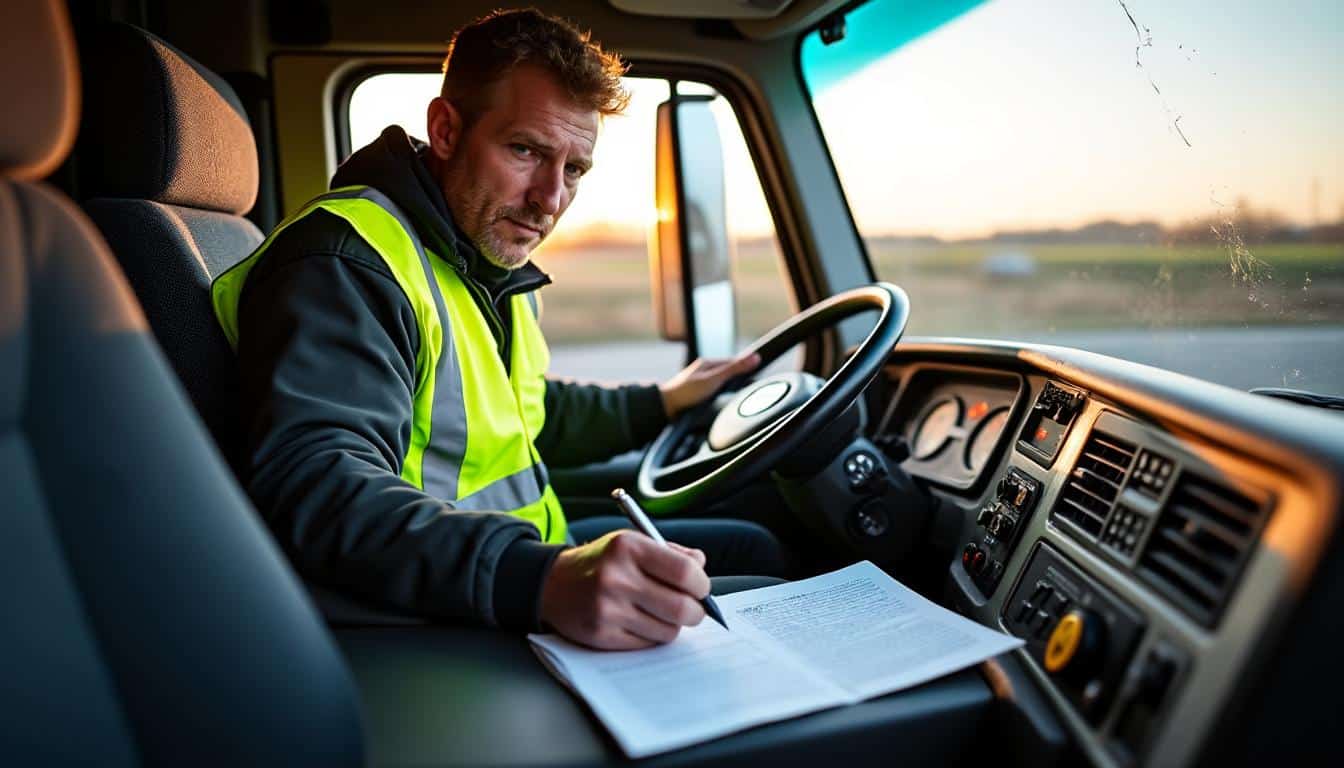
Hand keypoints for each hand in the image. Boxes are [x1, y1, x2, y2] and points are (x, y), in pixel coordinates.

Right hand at [539, 531, 710, 649]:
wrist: (552, 583)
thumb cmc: (601, 562)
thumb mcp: (632, 542)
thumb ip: (670, 552)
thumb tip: (701, 565)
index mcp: (628, 547)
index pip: (684, 572)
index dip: (701, 584)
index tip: (700, 588)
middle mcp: (617, 577)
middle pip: (681, 608)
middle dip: (695, 612)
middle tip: (692, 609)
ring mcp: (608, 609)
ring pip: (667, 630)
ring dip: (672, 625)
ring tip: (659, 613)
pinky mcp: (601, 635)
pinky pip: (647, 644)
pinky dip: (651, 636)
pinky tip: (640, 622)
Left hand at [658, 351, 761, 419]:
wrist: (665, 408)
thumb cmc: (687, 393)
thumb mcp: (714, 379)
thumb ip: (734, 369)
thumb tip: (754, 357)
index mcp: (707, 363)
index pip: (733, 362)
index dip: (745, 367)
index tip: (759, 369)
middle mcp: (703, 371)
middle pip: (727, 373)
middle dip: (738, 378)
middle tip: (751, 383)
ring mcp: (699, 383)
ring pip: (720, 383)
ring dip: (729, 388)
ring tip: (739, 393)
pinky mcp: (696, 395)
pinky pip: (714, 392)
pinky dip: (720, 396)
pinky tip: (722, 401)